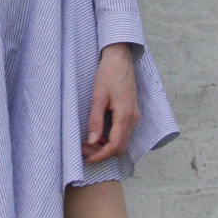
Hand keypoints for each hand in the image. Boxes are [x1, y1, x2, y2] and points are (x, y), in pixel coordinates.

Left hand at [82, 43, 139, 163]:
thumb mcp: (98, 96)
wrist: (120, 57)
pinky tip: (97, 133)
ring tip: (87, 142)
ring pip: (122, 141)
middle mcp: (133, 118)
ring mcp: (134, 116)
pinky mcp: (131, 112)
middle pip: (120, 147)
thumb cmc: (108, 73)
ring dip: (106, 147)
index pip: (115, 146)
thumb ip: (95, 119)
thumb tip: (92, 141)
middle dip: (102, 153)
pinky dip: (110, 139)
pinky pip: (123, 133)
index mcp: (125, 115)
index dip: (101, 156)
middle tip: (84, 150)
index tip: (86, 159)